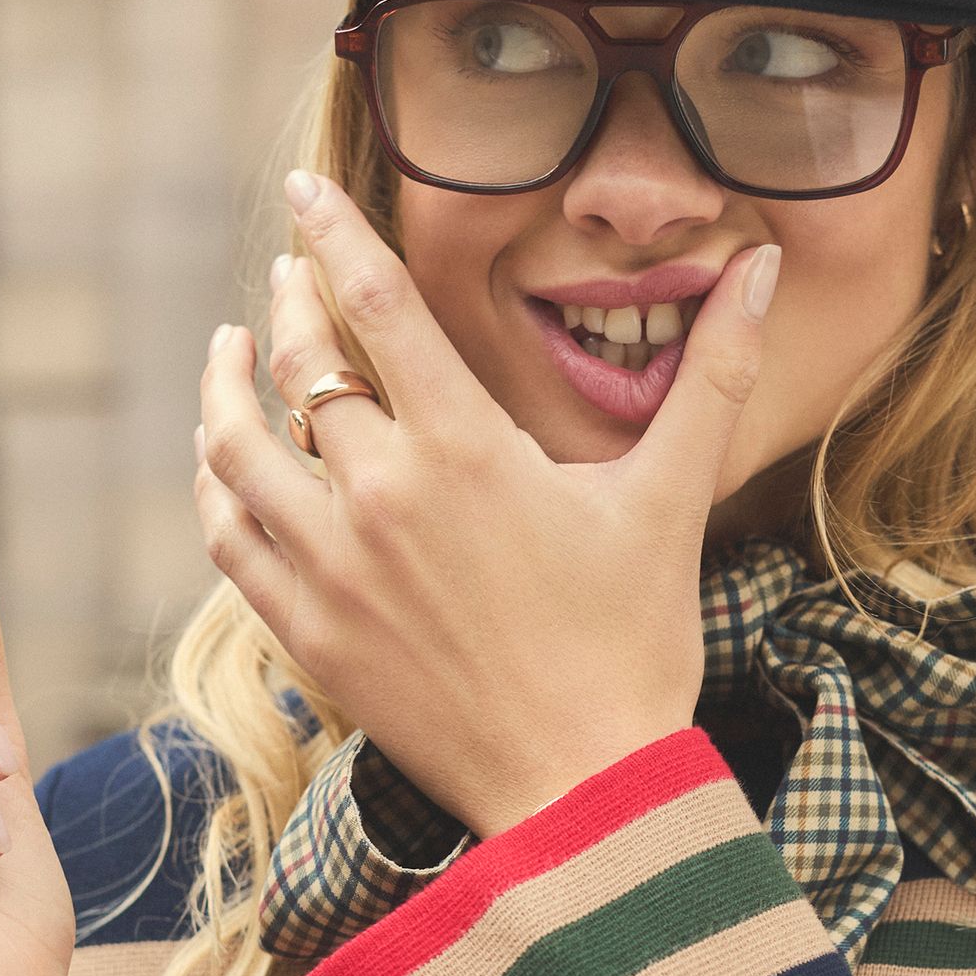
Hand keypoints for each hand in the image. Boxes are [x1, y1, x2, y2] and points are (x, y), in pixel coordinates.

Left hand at [194, 170, 779, 836]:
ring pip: (236, 451)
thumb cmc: (636, 643)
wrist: (584, 788)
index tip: (304, 188)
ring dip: (223, 389)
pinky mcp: (309, 634)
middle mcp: (381, 497)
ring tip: (229, 357)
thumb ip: (712, 376)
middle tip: (290, 275)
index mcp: (467, 449)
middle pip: (298, 365)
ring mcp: (333, 569)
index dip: (334, 233)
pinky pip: (230, 540)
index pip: (377, 304)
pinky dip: (216, 490)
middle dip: (287, 302)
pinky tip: (224, 469)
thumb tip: (759, 267)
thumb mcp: (672, 500)